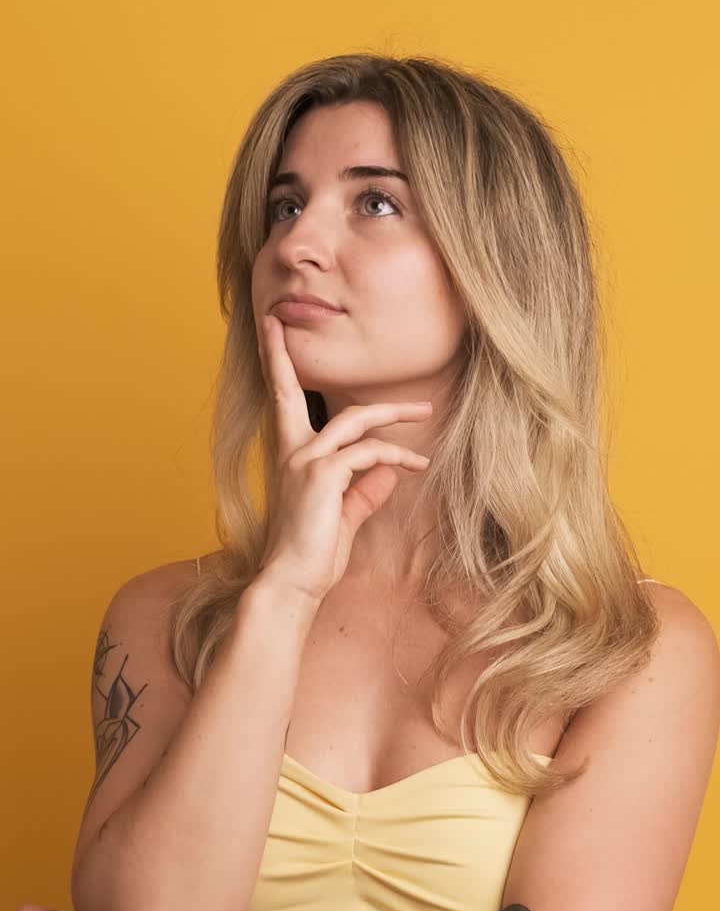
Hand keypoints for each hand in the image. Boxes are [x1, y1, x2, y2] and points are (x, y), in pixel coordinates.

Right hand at [255, 310, 433, 602]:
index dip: (277, 361)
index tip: (272, 327)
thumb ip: (363, 490)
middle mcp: (292, 452)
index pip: (282, 399)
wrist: (293, 583)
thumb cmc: (314, 554)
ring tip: (424, 413)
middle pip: (300, 390)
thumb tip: (388, 471)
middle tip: (303, 328)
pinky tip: (416, 467)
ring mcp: (304, 461)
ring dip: (393, 413)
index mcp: (291, 456)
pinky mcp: (322, 475)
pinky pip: (368, 454)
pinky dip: (395, 457)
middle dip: (301, 358)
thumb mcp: (344, 515)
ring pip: (354, 419)